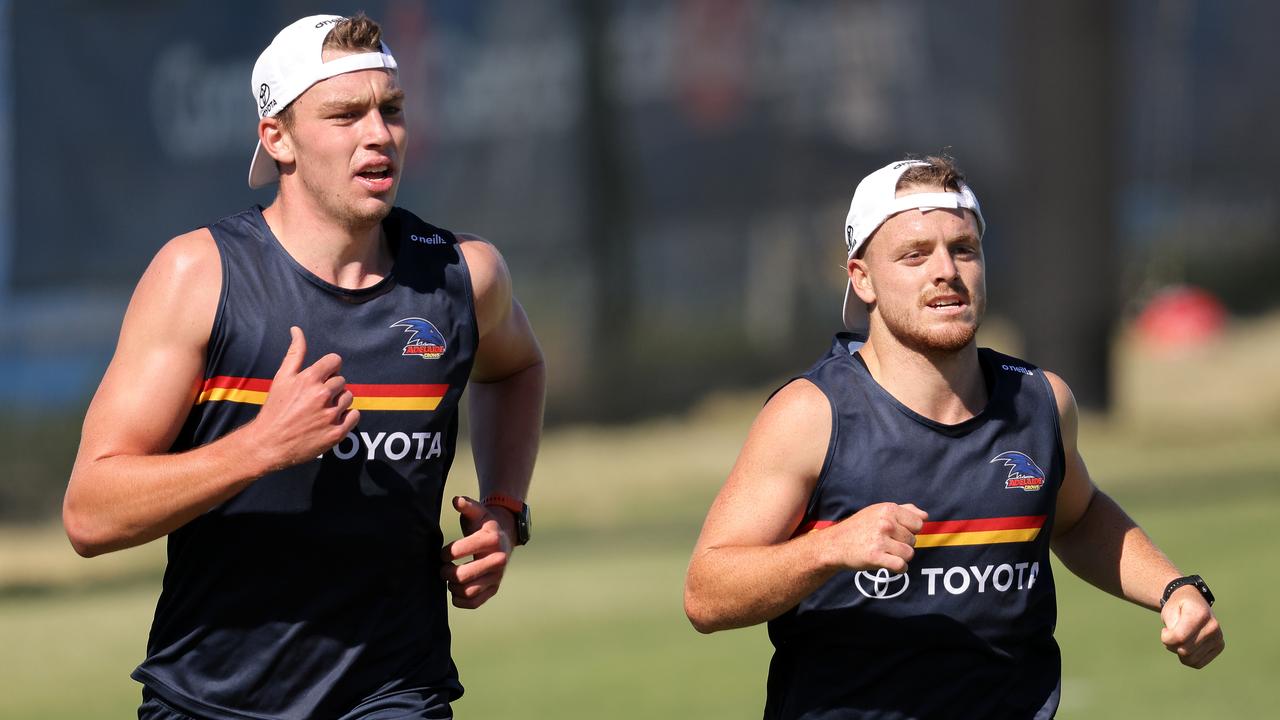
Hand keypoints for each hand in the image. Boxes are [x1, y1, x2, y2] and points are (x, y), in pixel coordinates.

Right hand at [249, 326, 359, 470]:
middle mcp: (322, 395)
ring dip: (339, 402)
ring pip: (349, 398)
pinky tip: (331, 420)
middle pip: (342, 381)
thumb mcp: (282, 378)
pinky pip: (355, 416)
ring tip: (322, 410)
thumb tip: (297, 329)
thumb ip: (295, 353)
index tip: (322, 377)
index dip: (330, 368)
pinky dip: (347, 417)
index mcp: (309, 379)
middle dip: (332, 388)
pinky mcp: (337, 433)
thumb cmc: (275, 408)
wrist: (269, 443)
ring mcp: (330, 415)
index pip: (335, 361)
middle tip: (316, 399)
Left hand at [440, 496, 512, 608]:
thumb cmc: (484, 525)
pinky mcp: (494, 589)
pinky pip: (475, 603)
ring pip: (468, 591)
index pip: (460, 550)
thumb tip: (456, 500)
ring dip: (452, 587)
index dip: (446, 553)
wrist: (503, 538)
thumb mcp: (478, 512)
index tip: (444, 553)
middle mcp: (498, 559)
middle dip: (446, 573)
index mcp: (492, 539)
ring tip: (449, 579)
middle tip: (442, 569)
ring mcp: (497, 576)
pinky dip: (460, 601)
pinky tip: (454, 591)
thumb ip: (467, 505)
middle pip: (464, 575)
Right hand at [822, 502, 927, 573]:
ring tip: (886, 553)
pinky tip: (888, 563)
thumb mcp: (879, 511)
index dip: (910, 530)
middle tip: (886, 543)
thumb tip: (925, 516)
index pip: (918, 523)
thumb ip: (904, 510)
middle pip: (913, 540)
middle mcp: (885, 523)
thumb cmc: (860, 527)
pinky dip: (899, 568)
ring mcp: (880, 540)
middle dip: (903, 544)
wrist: (835, 544)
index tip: (896, 532)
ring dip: (900, 557)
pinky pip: (901, 566)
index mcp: (888, 509)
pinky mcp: (875, 557)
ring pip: (909, 554)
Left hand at [1160, 586, 1224, 667]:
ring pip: (1191, 659)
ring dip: (1178, 652)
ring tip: (1179, 639)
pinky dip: (1187, 658)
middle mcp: (1213, 626)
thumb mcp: (1168, 610)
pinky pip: (1198, 663)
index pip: (1180, 637)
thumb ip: (1172, 626)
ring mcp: (1218, 637)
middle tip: (1170, 635)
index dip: (1166, 638)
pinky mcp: (1219, 647)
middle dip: (1171, 645)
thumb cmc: (1178, 607)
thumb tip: (1179, 643)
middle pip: (1185, 650)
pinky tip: (1186, 646)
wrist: (1194, 602)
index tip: (1164, 631)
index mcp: (1200, 614)